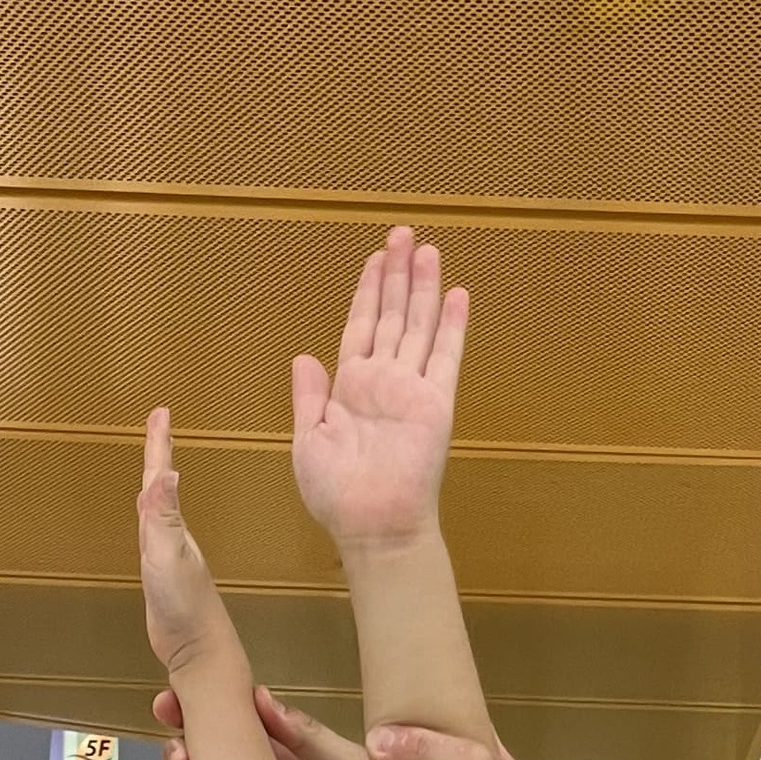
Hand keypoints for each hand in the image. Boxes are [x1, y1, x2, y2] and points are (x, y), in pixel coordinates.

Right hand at [135, 407, 226, 673]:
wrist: (200, 655)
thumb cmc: (187, 610)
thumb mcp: (167, 557)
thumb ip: (163, 518)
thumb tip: (165, 475)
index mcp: (172, 528)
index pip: (162, 477)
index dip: (159, 445)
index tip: (160, 413)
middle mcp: (174, 539)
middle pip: (161, 488)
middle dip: (157, 456)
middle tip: (156, 428)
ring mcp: (171, 559)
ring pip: (159, 512)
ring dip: (156, 486)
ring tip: (153, 466)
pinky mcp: (165, 581)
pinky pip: (154, 539)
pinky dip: (151, 523)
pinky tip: (152, 527)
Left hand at [292, 227, 467, 557]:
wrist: (371, 526)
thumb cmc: (336, 494)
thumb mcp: (308, 441)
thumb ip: (308, 396)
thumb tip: (303, 357)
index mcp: (350, 388)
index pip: (361, 327)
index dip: (368, 291)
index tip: (376, 258)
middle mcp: (383, 381)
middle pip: (392, 315)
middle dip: (397, 274)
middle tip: (404, 233)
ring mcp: (411, 389)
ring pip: (418, 326)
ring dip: (423, 288)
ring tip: (428, 249)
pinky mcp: (435, 403)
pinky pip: (445, 357)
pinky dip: (452, 325)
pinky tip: (457, 294)